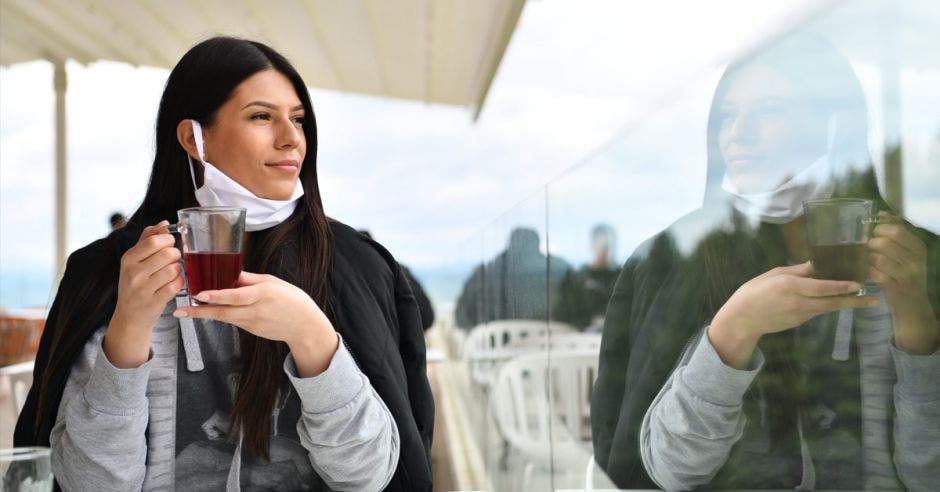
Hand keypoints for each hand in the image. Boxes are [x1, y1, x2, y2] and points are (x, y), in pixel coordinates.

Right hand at [106, 221, 183, 366]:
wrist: (129, 316)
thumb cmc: (135, 284)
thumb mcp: (134, 261)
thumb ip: (147, 240)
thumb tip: (163, 223)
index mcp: (128, 259)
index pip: (153, 241)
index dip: (168, 240)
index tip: (169, 244)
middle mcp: (133, 273)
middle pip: (167, 254)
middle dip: (175, 255)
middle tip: (172, 260)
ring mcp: (143, 289)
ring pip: (173, 269)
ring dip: (177, 270)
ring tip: (172, 273)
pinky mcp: (153, 302)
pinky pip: (175, 286)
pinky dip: (179, 283)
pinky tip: (173, 284)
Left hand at [173, 272, 338, 375]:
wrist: (304, 326)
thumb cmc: (292, 300)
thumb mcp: (273, 282)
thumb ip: (250, 279)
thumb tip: (229, 271)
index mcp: (263, 294)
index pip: (236, 296)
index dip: (217, 296)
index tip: (199, 294)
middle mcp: (256, 310)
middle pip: (224, 312)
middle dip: (200, 312)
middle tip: (181, 311)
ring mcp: (252, 323)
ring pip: (225, 317)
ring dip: (205, 314)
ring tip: (186, 311)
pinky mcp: (250, 330)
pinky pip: (232, 320)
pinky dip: (220, 315)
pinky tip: (208, 311)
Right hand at [710, 262, 878, 367]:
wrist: (742, 320)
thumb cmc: (754, 292)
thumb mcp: (774, 275)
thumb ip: (797, 272)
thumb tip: (817, 264)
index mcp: (790, 286)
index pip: (821, 287)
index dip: (841, 287)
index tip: (859, 285)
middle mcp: (798, 302)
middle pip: (831, 303)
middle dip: (853, 302)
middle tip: (874, 300)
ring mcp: (800, 315)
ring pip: (827, 308)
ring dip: (844, 303)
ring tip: (862, 298)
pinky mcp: (800, 321)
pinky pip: (817, 311)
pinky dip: (827, 305)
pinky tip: (835, 300)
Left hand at [869, 211, 938, 353]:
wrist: (913, 306)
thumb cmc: (905, 274)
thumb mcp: (908, 253)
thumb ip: (897, 231)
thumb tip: (883, 213)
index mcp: (919, 247)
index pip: (896, 230)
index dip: (880, 230)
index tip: (875, 234)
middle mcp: (916, 260)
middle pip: (884, 242)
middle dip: (871, 243)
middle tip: (870, 248)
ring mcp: (907, 275)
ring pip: (878, 258)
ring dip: (869, 259)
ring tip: (872, 262)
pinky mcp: (895, 288)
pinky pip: (875, 273)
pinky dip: (870, 272)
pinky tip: (872, 274)